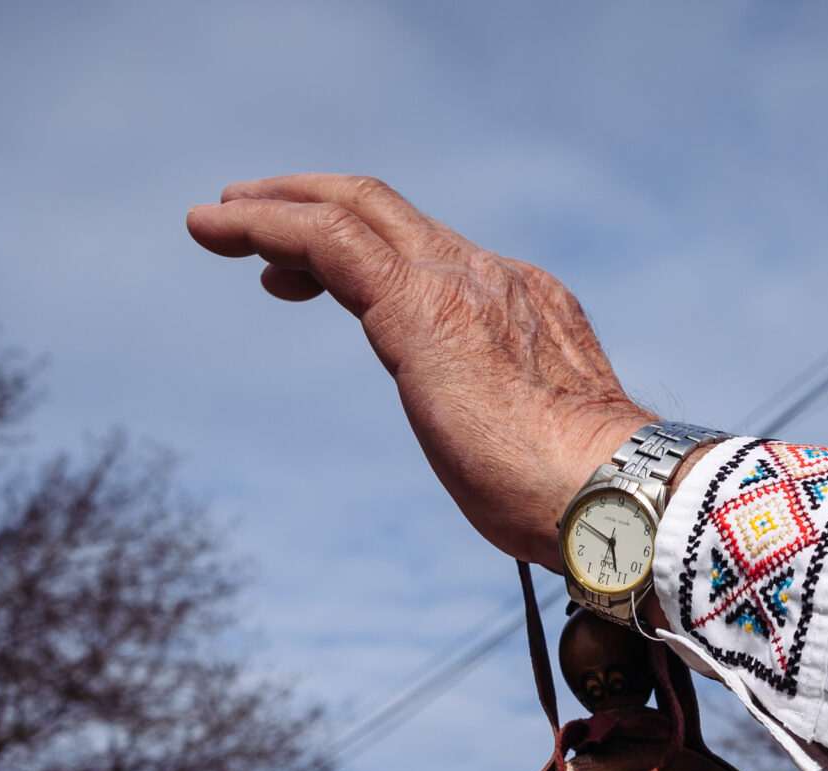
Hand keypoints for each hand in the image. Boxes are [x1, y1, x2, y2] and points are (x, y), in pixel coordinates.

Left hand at [186, 174, 653, 567]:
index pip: (436, 256)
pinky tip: (214, 227)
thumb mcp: (536, 453)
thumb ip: (510, 434)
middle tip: (251, 219)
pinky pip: (325, 238)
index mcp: (528, 307)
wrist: (613, 494)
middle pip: (388, 213)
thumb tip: (510, 473)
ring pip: (351, 210)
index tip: (317, 281)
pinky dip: (263, 224)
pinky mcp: (416, 303)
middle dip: (315, 207)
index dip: (371, 256)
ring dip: (276, 208)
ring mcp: (458, 281)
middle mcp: (492, 277)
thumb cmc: (583, 506)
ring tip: (217, 219)